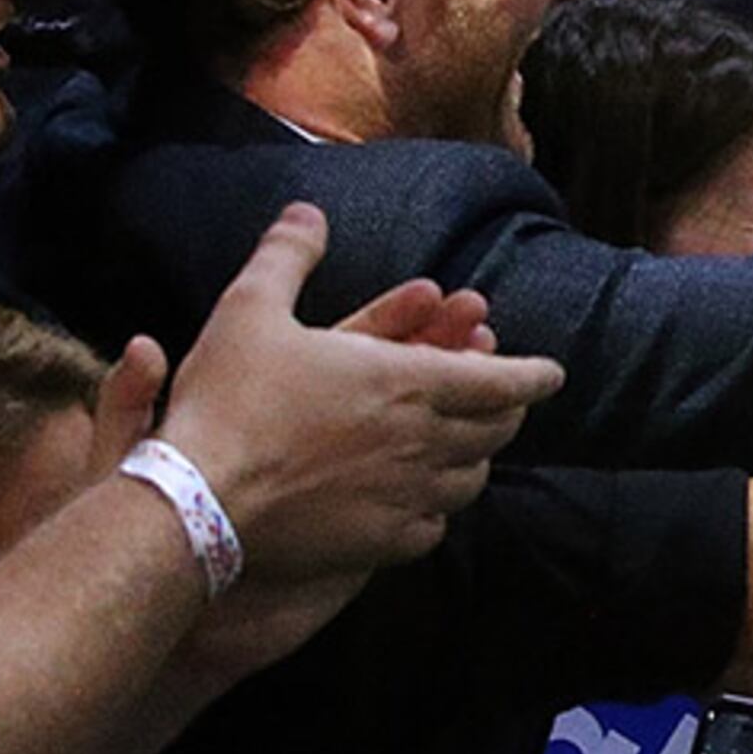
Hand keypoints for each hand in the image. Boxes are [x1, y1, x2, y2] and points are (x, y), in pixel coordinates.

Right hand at [154, 205, 564, 579]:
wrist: (199, 500)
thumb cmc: (227, 401)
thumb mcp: (250, 309)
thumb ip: (287, 257)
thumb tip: (307, 212)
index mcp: (408, 381)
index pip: (502, 380)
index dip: (532, 376)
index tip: (552, 374)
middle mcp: (422, 440)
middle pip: (495, 430)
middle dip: (507, 413)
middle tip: (505, 405)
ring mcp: (407, 495)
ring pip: (470, 479)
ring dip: (475, 458)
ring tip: (468, 449)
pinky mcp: (383, 542)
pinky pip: (433, 526)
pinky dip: (437, 508)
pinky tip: (424, 503)